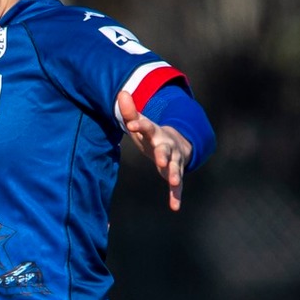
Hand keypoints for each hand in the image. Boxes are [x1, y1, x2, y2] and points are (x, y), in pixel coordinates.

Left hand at [116, 90, 191, 210]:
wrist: (176, 143)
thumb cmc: (152, 134)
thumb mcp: (140, 123)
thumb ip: (130, 111)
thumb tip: (121, 93)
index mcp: (155, 132)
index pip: (147, 126)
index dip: (139, 124)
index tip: (131, 124)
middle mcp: (167, 145)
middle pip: (165, 149)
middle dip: (164, 154)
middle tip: (161, 161)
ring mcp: (173, 160)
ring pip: (175, 167)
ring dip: (175, 173)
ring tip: (174, 181)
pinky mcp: (176, 173)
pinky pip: (177, 186)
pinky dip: (176, 196)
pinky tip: (175, 207)